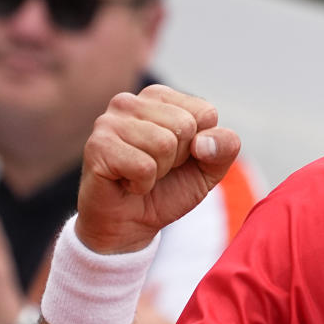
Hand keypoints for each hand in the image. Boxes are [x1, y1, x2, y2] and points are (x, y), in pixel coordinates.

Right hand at [76, 84, 239, 254]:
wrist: (129, 225)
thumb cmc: (168, 189)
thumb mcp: (209, 168)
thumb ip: (225, 146)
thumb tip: (204, 142)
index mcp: (160, 97)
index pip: (205, 113)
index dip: (200, 145)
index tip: (178, 158)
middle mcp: (131, 101)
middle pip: (185, 126)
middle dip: (178, 159)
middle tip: (156, 169)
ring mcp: (110, 121)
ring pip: (164, 144)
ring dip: (159, 172)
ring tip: (141, 175)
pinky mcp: (97, 146)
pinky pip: (144, 166)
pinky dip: (142, 184)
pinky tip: (127, 183)